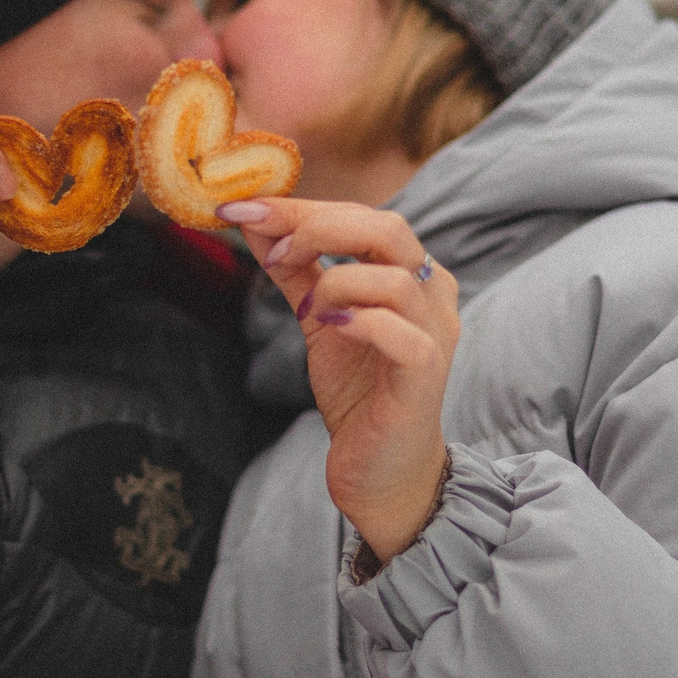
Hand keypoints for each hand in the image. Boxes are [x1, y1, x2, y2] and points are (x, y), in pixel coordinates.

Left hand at [217, 199, 456, 563]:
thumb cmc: (360, 392)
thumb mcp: (319, 318)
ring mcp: (435, 334)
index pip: (363, 217)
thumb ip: (294, 269)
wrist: (381, 471)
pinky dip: (360, 320)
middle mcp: (432, 295)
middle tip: (271, 250)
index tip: (242, 206)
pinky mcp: (426, 373)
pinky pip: (402, 332)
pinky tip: (331, 328)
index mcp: (410, 273)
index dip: (301, 207)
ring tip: (308, 310)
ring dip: (335, 283)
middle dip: (318, 228)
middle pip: (389, 228)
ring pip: (394, 277)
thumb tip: (252, 219)